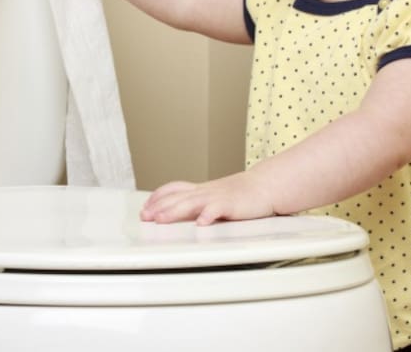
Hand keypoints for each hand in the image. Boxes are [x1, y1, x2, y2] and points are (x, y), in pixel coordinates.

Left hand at [140, 171, 278, 225]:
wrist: (266, 186)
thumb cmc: (242, 194)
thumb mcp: (215, 195)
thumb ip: (199, 201)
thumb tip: (178, 212)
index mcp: (202, 190)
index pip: (174, 189)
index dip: (157, 197)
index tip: (145, 208)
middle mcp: (206, 192)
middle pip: (178, 197)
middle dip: (159, 207)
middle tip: (145, 216)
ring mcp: (218, 197)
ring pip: (192, 202)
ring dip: (175, 210)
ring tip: (161, 219)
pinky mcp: (231, 204)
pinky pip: (218, 209)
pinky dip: (208, 215)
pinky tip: (201, 224)